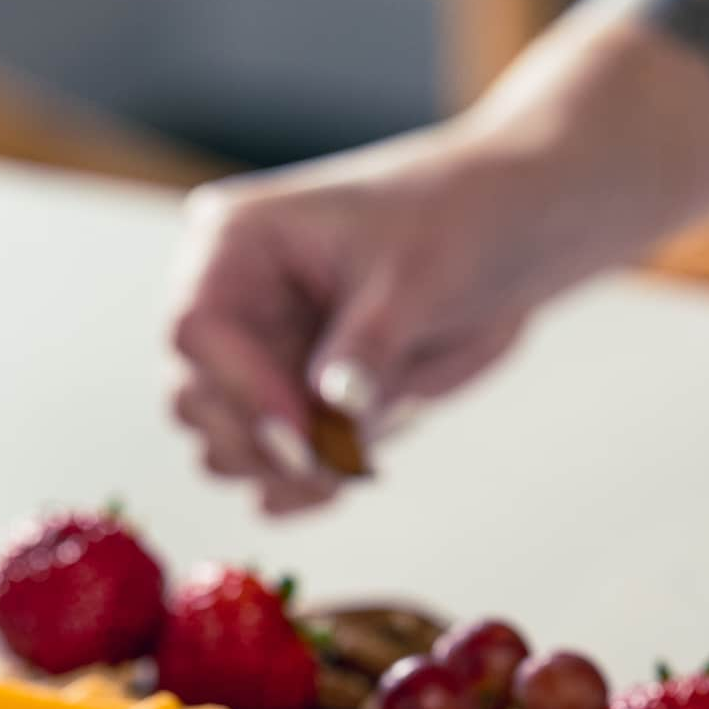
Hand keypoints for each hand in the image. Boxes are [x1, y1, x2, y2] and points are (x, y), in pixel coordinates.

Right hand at [169, 126, 557, 513]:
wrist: (515, 236)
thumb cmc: (462, 220)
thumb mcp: (417, 277)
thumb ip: (367, 346)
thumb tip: (331, 408)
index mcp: (237, 244)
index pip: (195, 329)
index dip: (241, 388)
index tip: (301, 432)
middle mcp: (233, 305)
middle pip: (193, 401)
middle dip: (261, 442)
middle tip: (338, 460)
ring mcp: (260, 360)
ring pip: (223, 446)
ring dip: (284, 469)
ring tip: (361, 455)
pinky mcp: (293, 407)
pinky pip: (265, 472)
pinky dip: (301, 488)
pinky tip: (351, 475)